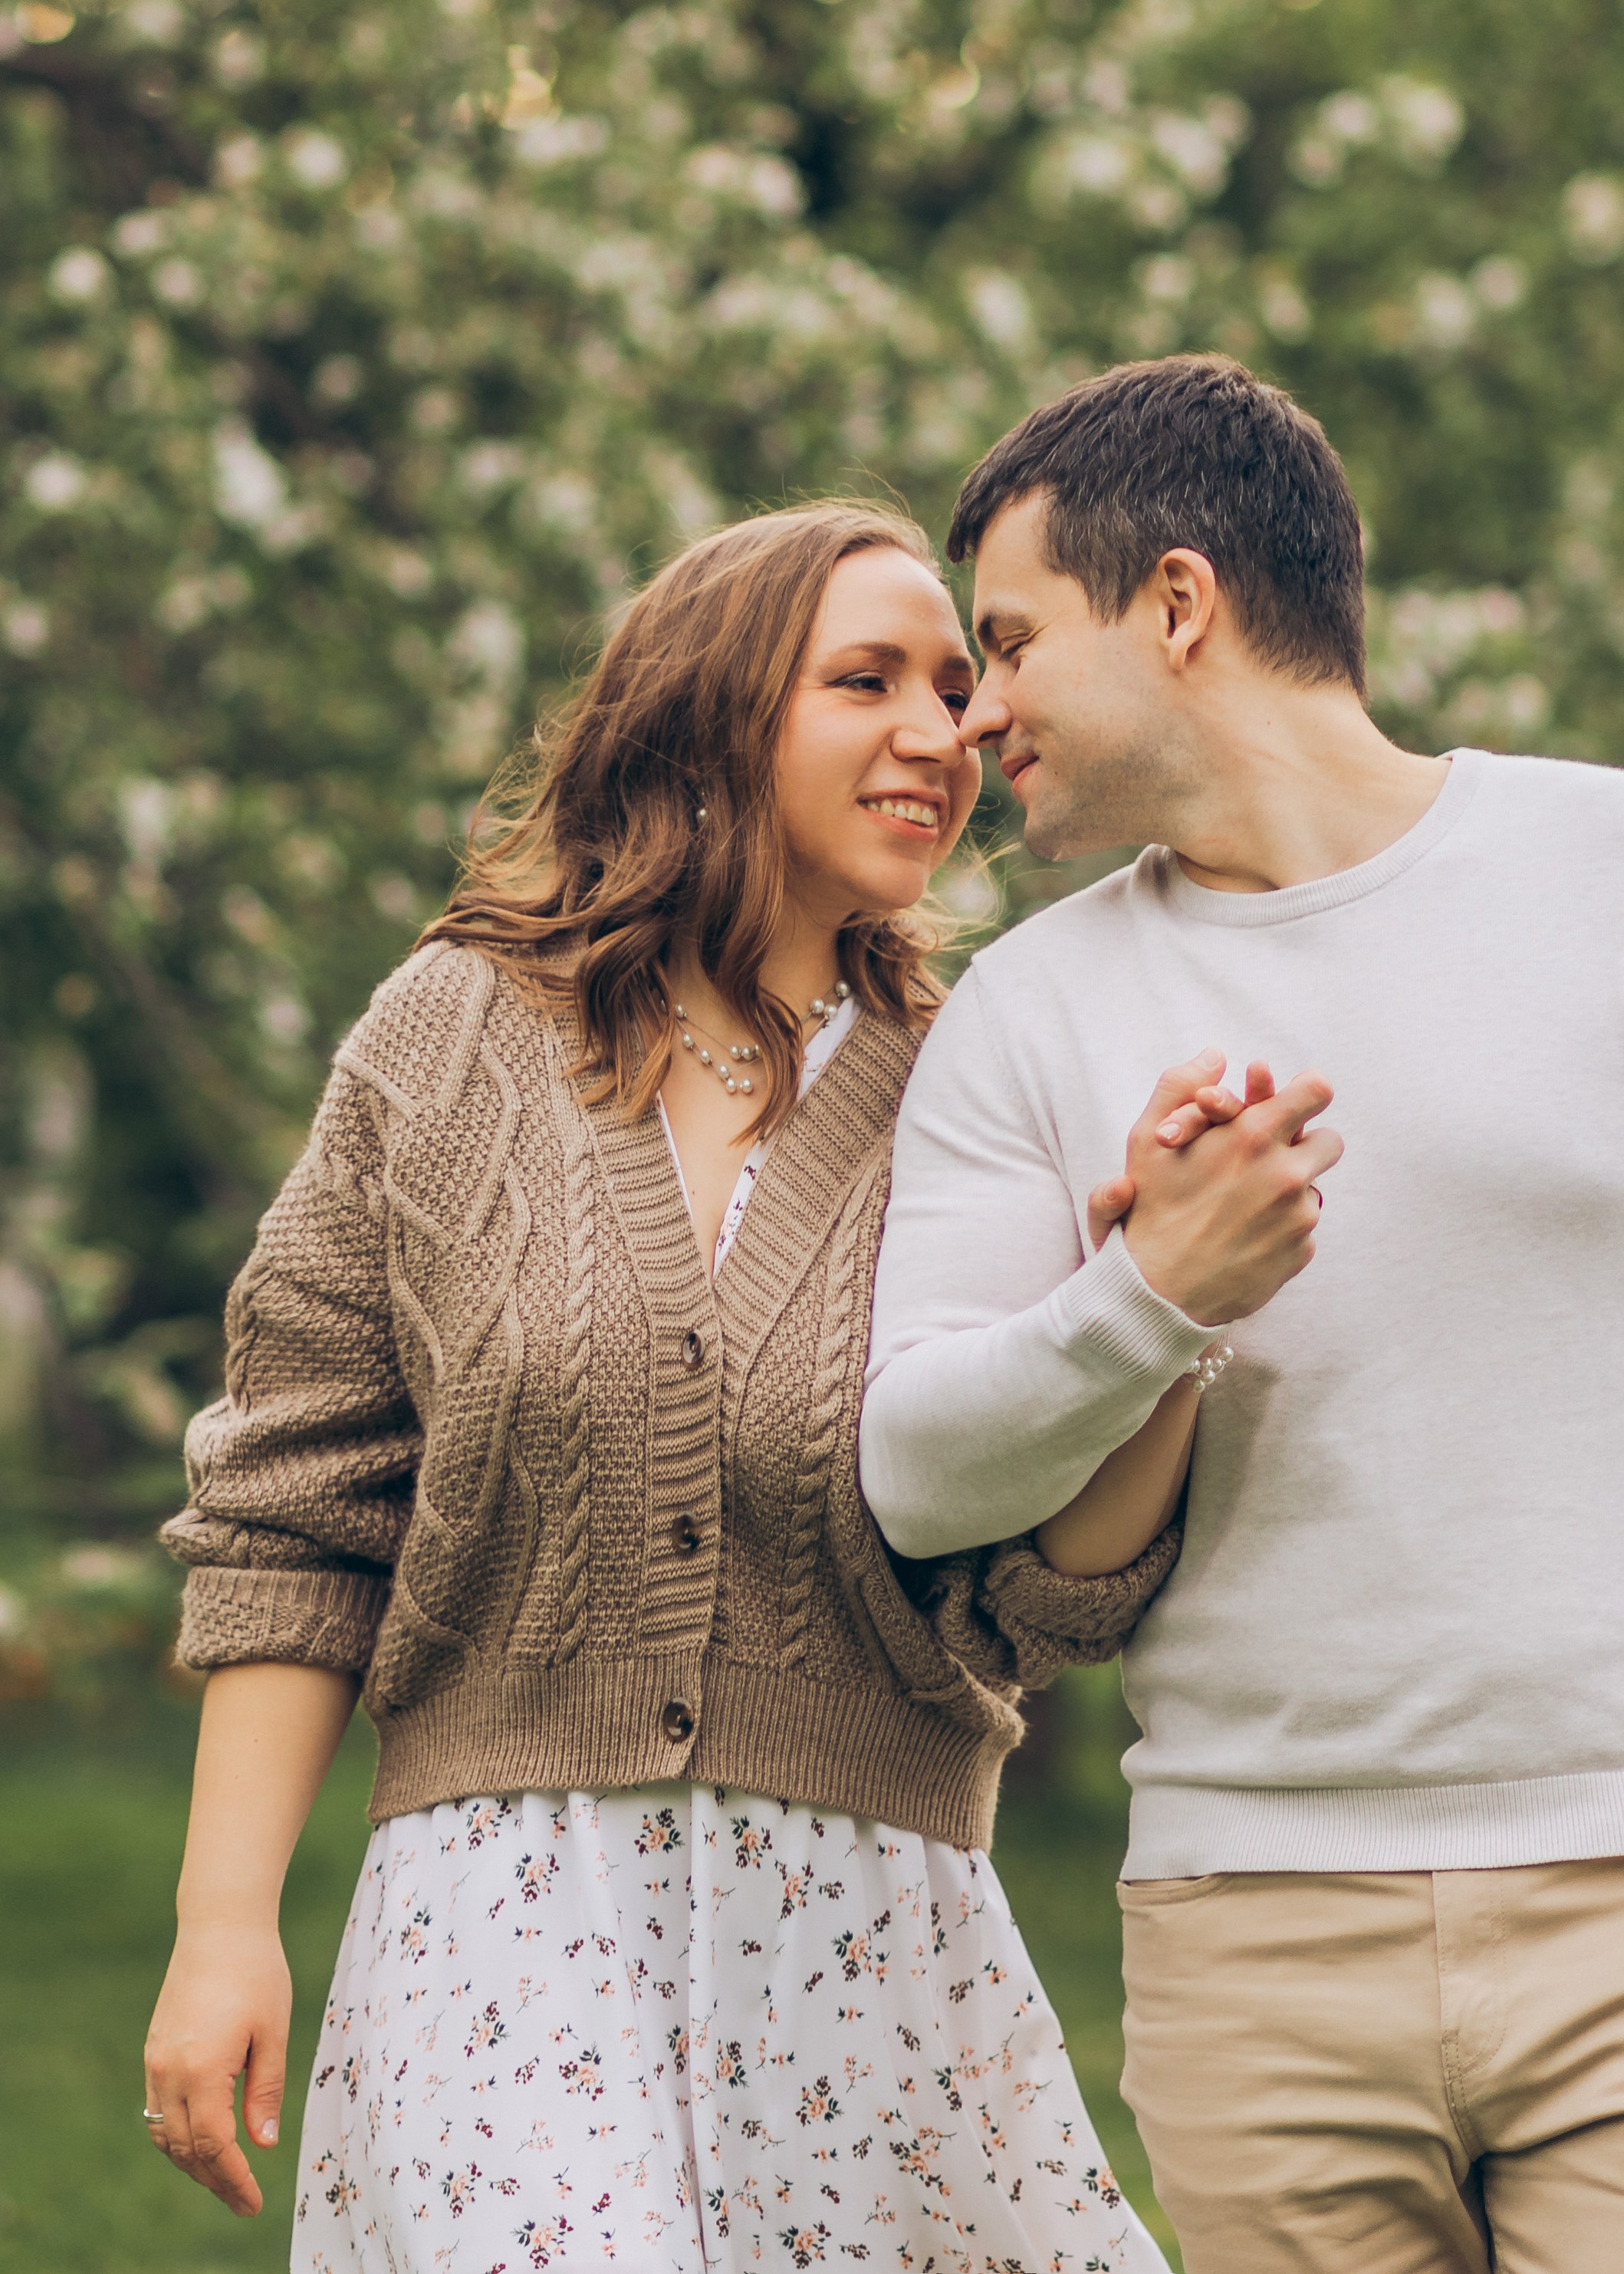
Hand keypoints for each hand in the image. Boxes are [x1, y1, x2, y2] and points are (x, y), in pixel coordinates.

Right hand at [144, 1922, 289, 2216]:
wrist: (220, 1926)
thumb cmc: (257, 1973)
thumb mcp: (273, 2033)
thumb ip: (265, 2092)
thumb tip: (263, 2145)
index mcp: (200, 2070)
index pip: (212, 2145)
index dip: (233, 2179)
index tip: (254, 2202)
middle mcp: (168, 2071)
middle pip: (184, 2148)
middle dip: (214, 2180)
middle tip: (243, 2201)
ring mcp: (155, 2061)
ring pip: (164, 2134)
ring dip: (192, 2162)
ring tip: (225, 2178)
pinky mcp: (154, 2050)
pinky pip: (157, 2109)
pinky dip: (176, 2135)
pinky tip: (202, 2140)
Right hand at [1088, 1048, 1341, 1326]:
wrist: (1158, 1295)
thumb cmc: (1150, 1212)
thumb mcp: (1148, 1142)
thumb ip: (1178, 1086)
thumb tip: (1215, 1056)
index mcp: (1252, 1137)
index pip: (1315, 1092)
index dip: (1304, 1094)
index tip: (1291, 1105)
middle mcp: (1286, 1174)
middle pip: (1329, 1141)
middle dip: (1304, 1146)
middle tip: (1272, 1158)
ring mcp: (1298, 1217)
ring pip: (1313, 1188)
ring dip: (1289, 1191)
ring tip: (1245, 1207)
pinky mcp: (1302, 1252)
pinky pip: (1303, 1228)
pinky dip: (1281, 1229)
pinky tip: (1245, 1238)